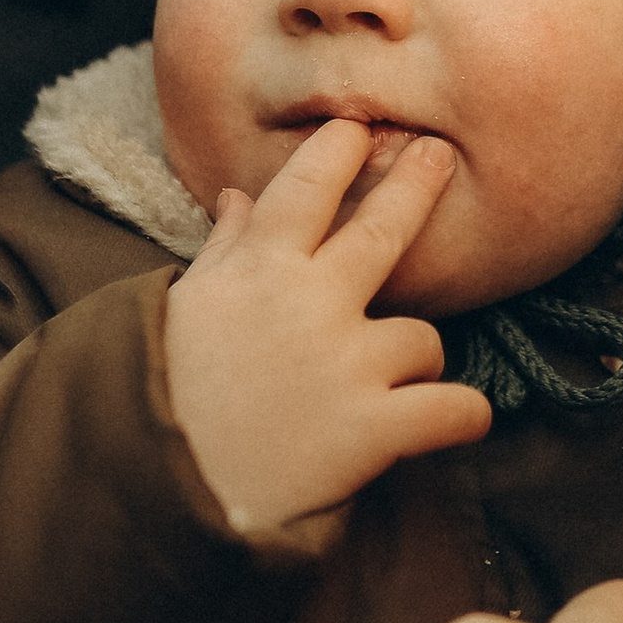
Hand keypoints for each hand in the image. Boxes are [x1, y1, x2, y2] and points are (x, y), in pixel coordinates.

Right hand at [162, 119, 491, 546]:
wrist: (158, 493)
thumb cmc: (167, 398)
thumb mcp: (185, 310)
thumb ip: (225, 252)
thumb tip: (236, 197)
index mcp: (259, 272)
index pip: (307, 187)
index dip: (338, 150)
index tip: (359, 128)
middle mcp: (309, 304)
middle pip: (384, 228)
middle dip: (416, 183)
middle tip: (437, 156)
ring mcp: (346, 364)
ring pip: (423, 339)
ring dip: (413, 363)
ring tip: (381, 392)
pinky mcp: (373, 429)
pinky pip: (454, 408)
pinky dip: (463, 416)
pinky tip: (457, 421)